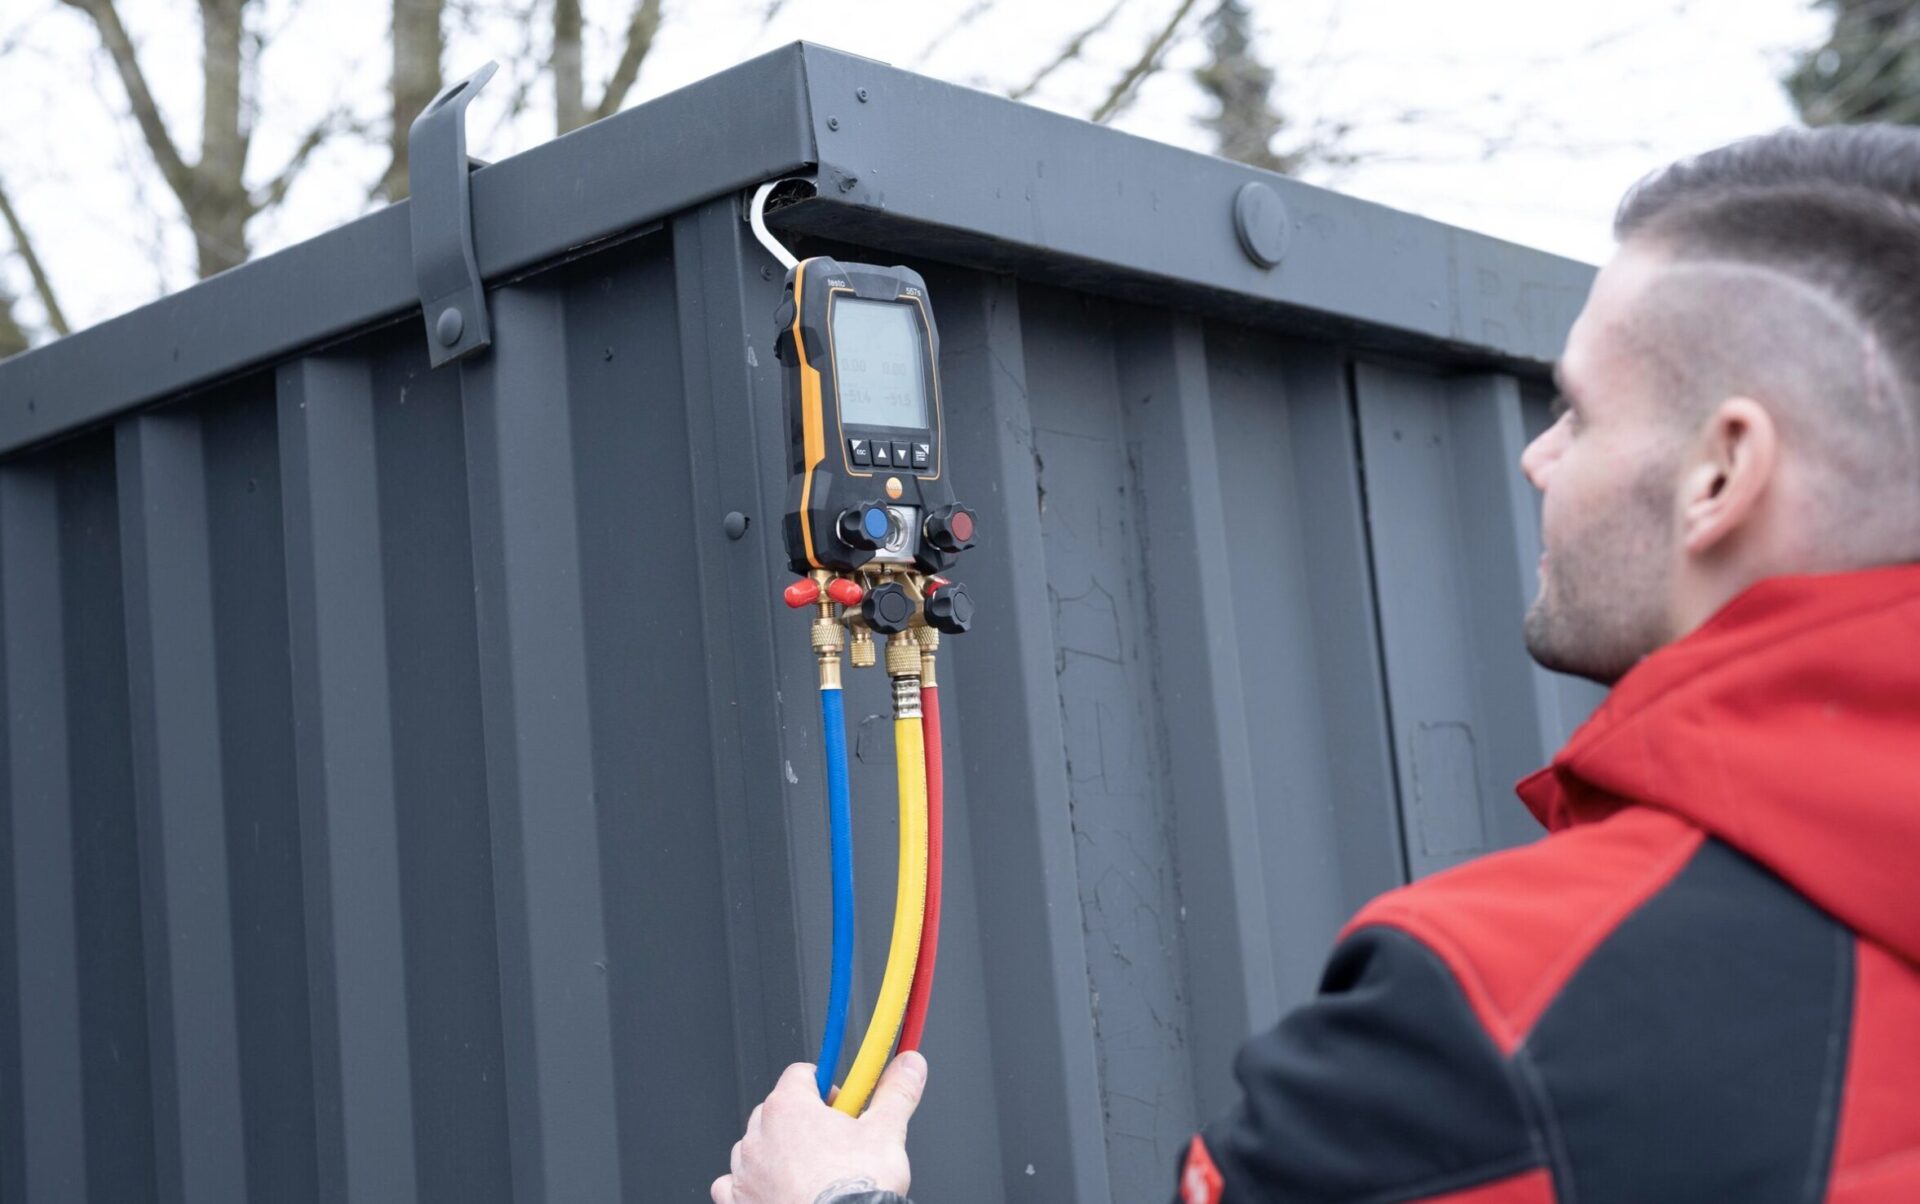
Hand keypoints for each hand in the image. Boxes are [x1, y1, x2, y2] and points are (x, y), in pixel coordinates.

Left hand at [711, 1052, 926, 1203]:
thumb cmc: (852, 1189)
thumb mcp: (886, 1132)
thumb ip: (896, 1092)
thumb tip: (909, 1066)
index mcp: (789, 1107)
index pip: (801, 1074)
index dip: (826, 1086)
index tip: (843, 1100)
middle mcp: (758, 1134)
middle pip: (779, 1109)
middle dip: (804, 1119)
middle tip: (835, 1139)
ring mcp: (744, 1170)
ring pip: (757, 1146)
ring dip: (778, 1151)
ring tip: (811, 1170)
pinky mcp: (738, 1201)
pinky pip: (735, 1184)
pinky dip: (752, 1184)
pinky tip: (777, 1190)